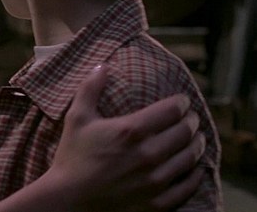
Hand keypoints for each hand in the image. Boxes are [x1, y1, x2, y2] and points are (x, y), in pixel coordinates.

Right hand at [46, 65, 204, 211]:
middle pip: (185, 132)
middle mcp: (148, 154)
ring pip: (190, 157)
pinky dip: (194, 174)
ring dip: (196, 145)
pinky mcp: (158, 202)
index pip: (171, 110)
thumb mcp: (77, 118)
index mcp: (131, 130)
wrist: (68, 200)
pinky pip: (187, 186)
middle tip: (190, 119)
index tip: (182, 101)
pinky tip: (193, 168)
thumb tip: (102, 65)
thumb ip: (90, 89)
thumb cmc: (72, 157)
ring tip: (195, 139)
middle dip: (191, 122)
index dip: (181, 103)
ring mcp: (155, 180)